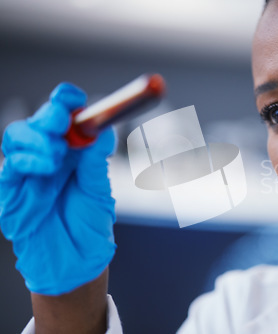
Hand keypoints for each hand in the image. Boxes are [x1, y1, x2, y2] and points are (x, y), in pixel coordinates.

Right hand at [0, 83, 116, 295]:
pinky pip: (9, 167)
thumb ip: (96, 163)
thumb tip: (103, 131)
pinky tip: (46, 166)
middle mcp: (48, 157)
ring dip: (37, 138)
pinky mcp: (11, 192)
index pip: (64, 116)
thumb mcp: (99, 190)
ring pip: (17, 136)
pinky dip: (27, 160)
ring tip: (57, 155)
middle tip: (63, 123)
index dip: (66, 101)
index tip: (75, 98)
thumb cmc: (89, 226)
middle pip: (38, 121)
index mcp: (72, 152)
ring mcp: (28, 173)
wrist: (77, 262)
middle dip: (49, 116)